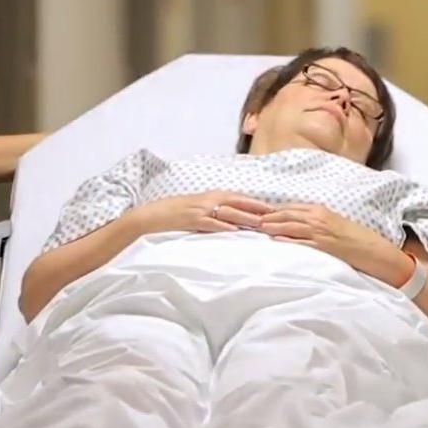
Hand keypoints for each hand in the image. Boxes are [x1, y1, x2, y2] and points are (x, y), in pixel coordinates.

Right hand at [125, 191, 273, 234]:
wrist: (151, 216)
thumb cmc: (175, 214)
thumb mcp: (198, 209)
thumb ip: (216, 212)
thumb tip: (235, 220)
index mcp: (212, 196)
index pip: (240, 198)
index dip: (257, 203)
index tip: (275, 208)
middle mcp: (209, 200)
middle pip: (238, 203)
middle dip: (258, 208)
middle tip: (277, 215)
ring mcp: (200, 210)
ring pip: (228, 212)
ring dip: (245, 218)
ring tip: (262, 224)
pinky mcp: (192, 220)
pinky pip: (210, 223)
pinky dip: (223, 226)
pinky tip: (235, 231)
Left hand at [258, 203, 412, 285]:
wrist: (375, 251)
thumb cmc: (355, 240)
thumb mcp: (334, 226)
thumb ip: (315, 223)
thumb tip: (296, 226)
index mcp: (320, 211)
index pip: (290, 208)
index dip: (272, 210)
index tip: (257, 212)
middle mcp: (319, 218)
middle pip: (287, 214)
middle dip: (268, 216)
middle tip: (250, 218)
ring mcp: (322, 232)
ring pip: (292, 225)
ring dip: (273, 226)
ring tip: (257, 228)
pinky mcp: (325, 246)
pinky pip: (303, 241)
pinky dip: (288, 239)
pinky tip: (276, 240)